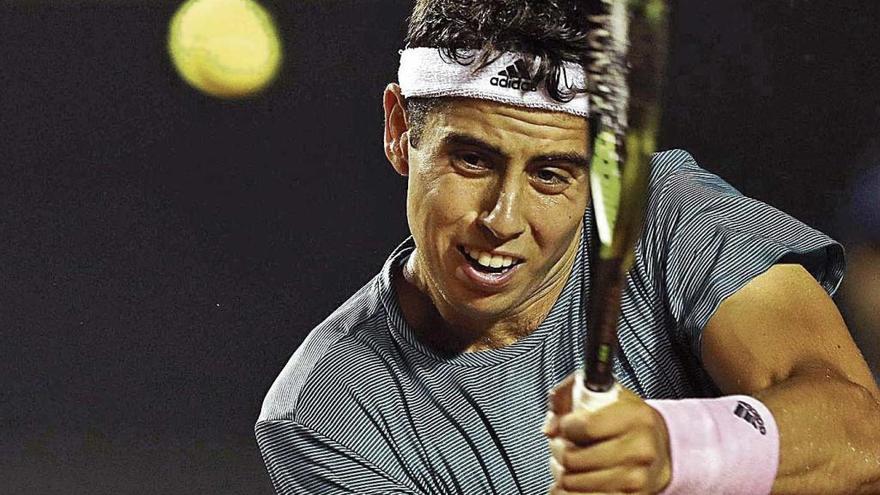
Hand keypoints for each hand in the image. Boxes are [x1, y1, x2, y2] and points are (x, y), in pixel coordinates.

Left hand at [544, 374, 671, 493]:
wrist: (660, 450)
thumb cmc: (625, 420)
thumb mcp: (601, 393)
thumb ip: (566, 395)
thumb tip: (550, 427)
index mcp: (634, 418)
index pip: (584, 426)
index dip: (565, 426)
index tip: (567, 425)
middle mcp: (639, 450)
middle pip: (572, 458)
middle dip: (558, 450)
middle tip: (564, 444)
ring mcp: (635, 480)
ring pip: (572, 483)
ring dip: (563, 473)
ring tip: (572, 463)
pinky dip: (569, 492)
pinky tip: (575, 481)